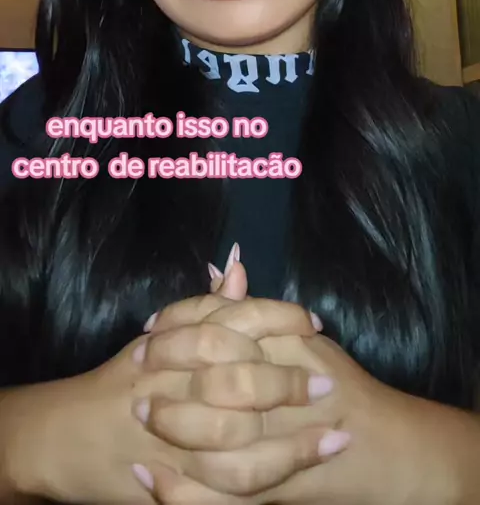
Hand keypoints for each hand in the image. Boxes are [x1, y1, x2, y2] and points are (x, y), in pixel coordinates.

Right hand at [3, 250, 328, 504]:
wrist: (66, 436)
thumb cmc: (119, 382)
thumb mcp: (158, 339)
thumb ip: (203, 307)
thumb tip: (238, 265)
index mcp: (174, 349)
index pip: (234, 323)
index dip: (280, 321)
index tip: (314, 324)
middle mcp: (176, 390)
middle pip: (242, 383)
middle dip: (289, 385)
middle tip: (327, 384)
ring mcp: (178, 443)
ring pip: (243, 446)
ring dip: (294, 443)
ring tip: (337, 434)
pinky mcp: (179, 483)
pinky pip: (230, 489)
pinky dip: (269, 480)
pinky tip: (304, 473)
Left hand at [149, 281, 460, 504]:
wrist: (377, 446)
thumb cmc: (337, 384)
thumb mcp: (299, 339)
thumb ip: (259, 306)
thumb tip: (226, 265)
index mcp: (278, 354)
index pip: (218, 333)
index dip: (176, 330)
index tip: (148, 332)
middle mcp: (271, 398)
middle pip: (209, 384)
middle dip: (167, 381)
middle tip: (136, 376)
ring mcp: (266, 448)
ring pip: (206, 444)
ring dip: (169, 430)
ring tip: (138, 421)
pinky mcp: (263, 492)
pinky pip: (211, 498)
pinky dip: (174, 492)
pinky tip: (147, 476)